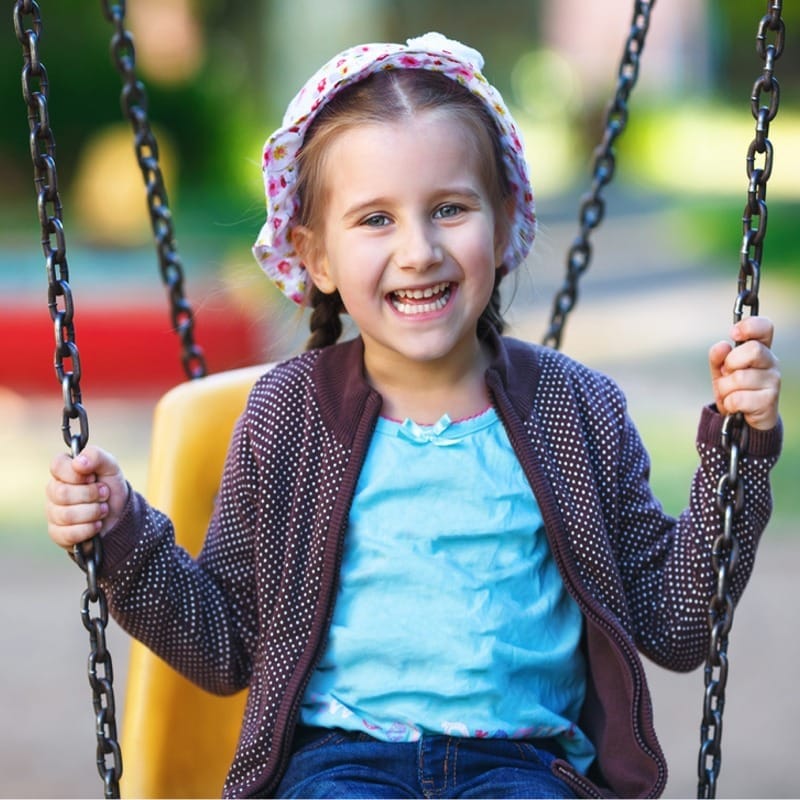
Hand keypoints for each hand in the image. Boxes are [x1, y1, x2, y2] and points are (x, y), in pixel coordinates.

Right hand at [45, 445, 128, 549]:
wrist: (120, 515)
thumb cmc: (111, 487)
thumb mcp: (110, 467)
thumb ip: (96, 456)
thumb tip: (78, 462)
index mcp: (63, 471)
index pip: (57, 465)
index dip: (77, 473)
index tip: (93, 477)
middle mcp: (54, 491)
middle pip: (62, 493)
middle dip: (91, 494)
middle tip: (104, 494)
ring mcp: (53, 513)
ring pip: (66, 515)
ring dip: (93, 512)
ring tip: (103, 509)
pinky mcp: (57, 533)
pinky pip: (69, 533)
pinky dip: (89, 529)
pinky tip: (97, 524)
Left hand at [709, 316, 780, 430]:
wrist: (743, 419)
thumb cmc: (733, 389)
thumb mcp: (721, 370)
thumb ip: (718, 357)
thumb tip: (722, 346)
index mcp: (760, 349)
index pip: (765, 327)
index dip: (750, 326)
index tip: (733, 333)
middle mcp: (771, 362)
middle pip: (753, 350)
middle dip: (731, 362)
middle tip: (727, 373)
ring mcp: (773, 382)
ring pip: (739, 378)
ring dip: (725, 388)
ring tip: (730, 393)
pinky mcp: (769, 402)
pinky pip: (738, 398)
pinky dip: (729, 403)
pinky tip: (735, 406)